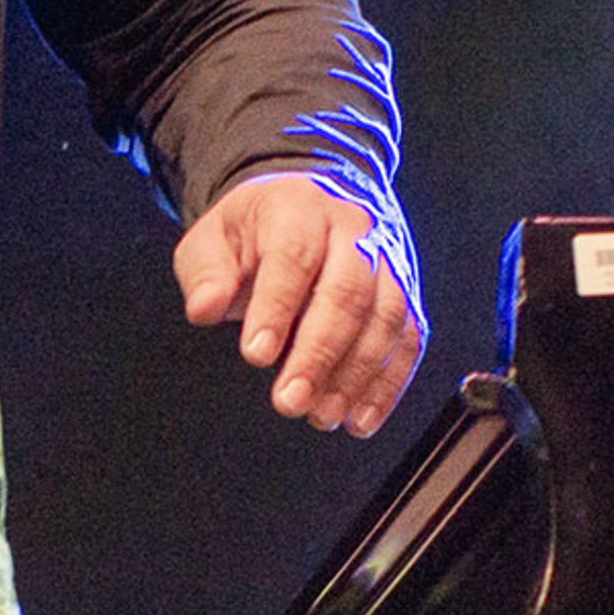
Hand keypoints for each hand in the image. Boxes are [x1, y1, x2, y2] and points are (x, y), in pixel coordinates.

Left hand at [174, 172, 424, 436]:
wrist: (316, 197)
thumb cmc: (260, 226)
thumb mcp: (215, 235)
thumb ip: (206, 272)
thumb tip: (205, 307)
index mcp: (300, 207)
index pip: (293, 256)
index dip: (276, 308)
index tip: (256, 354)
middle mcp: (353, 229)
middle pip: (347, 291)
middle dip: (319, 353)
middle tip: (290, 401)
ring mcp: (387, 259)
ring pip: (386, 316)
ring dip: (356, 375)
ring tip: (322, 416)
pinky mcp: (406, 291)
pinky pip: (408, 337)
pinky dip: (387, 383)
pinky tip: (361, 418)